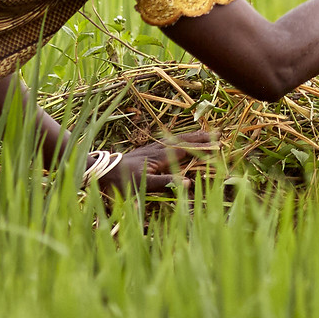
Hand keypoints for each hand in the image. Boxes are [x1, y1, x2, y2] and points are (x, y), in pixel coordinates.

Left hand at [92, 131, 214, 194]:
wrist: (100, 170)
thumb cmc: (120, 180)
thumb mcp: (143, 184)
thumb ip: (165, 183)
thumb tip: (187, 182)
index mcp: (160, 155)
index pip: (187, 149)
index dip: (203, 146)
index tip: (218, 143)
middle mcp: (158, 149)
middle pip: (184, 140)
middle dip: (200, 137)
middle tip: (217, 133)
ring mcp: (152, 149)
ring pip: (176, 140)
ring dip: (191, 137)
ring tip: (203, 134)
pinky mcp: (146, 152)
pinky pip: (168, 143)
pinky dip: (179, 141)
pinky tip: (178, 143)